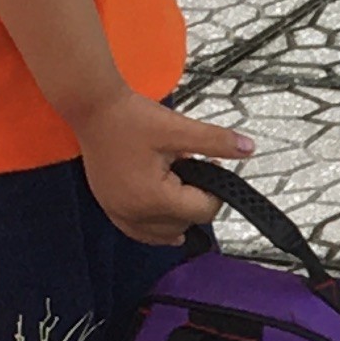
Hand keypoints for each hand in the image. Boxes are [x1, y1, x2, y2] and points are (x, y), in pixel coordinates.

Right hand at [75, 88, 248, 245]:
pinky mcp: (108, 206)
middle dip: (192, 201)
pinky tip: (166, 220)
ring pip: (163, 233)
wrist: (91, 107)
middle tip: (187, 170)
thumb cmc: (129, 117)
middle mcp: (133, 212)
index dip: (213, 190)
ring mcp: (118, 212)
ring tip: (172, 183)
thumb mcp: (178, 128)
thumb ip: (215, 142)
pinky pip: (138, 231)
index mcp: (153, 197)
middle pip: (185, 224)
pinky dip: (155, 227)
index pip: (202, 211)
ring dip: (176, 216)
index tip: (208, 167)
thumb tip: (248, 148)